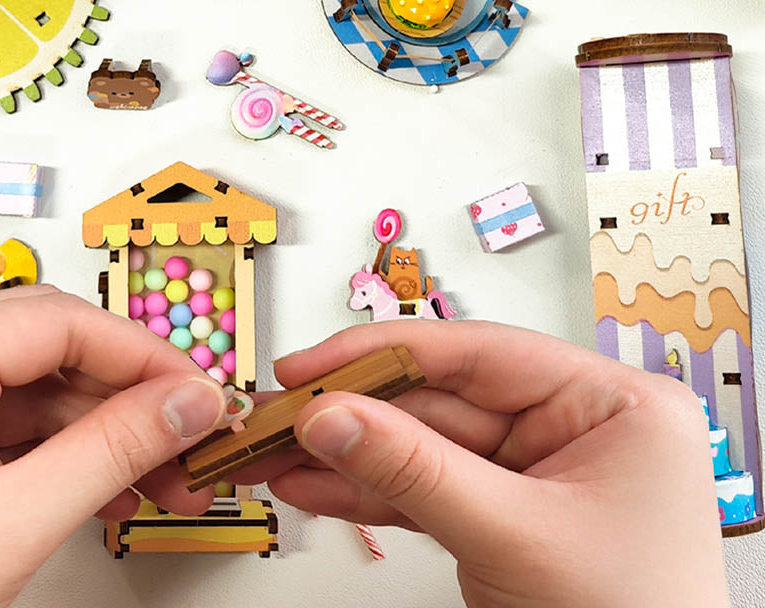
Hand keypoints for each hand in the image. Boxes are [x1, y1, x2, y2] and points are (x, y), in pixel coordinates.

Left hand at [0, 287, 226, 607]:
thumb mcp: (13, 522)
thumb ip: (114, 450)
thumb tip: (184, 403)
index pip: (54, 322)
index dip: (137, 354)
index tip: (192, 388)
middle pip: (42, 349)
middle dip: (121, 393)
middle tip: (180, 426)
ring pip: (25, 392)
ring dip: (94, 430)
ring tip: (152, 473)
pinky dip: (52, 455)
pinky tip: (100, 486)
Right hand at [241, 321, 728, 607]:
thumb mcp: (517, 538)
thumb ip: (415, 470)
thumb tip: (332, 416)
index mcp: (611, 403)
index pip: (477, 352)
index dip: (382, 353)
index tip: (313, 367)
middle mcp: (575, 425)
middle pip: (438, 400)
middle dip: (352, 413)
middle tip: (282, 416)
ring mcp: (539, 472)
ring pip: (423, 447)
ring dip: (349, 456)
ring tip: (280, 455)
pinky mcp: (508, 514)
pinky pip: (429, 490)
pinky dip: (371, 494)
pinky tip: (316, 487)